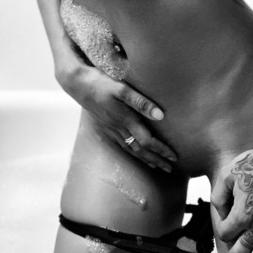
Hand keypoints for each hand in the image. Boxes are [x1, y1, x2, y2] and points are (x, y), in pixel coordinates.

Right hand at [57, 62, 176, 172]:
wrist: (78, 84)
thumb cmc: (101, 83)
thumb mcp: (122, 89)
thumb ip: (141, 102)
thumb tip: (160, 116)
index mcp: (125, 119)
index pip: (147, 141)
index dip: (161, 150)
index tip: (174, 157)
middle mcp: (118, 127)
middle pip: (140, 150)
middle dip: (156, 160)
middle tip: (170, 169)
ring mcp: (110, 128)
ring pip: (130, 149)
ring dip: (144, 159)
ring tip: (156, 165)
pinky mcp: (105, 126)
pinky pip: (121, 144)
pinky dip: (132, 152)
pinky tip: (135, 153)